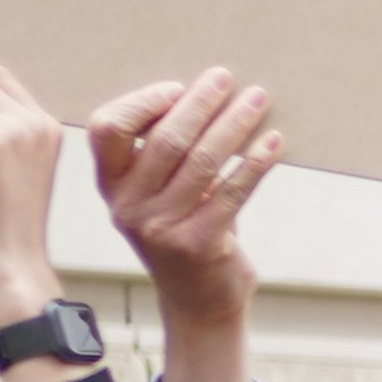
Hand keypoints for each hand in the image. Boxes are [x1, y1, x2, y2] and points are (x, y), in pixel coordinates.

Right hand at [84, 69, 279, 381]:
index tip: (178, 87)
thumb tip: (200, 92)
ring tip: (258, 99)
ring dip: (235, 124)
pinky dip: (256, 162)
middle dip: (200, 102)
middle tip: (226, 78)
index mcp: (110, 185)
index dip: (142, 101)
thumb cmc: (183, 232)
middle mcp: (127, 206)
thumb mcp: (157, 194)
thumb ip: (163, 153)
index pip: (107, 128)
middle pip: (165, 139)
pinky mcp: (198, 244)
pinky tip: (274, 142)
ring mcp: (160, 228)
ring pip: (203, 161)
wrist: (199, 303)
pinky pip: (233, 192)